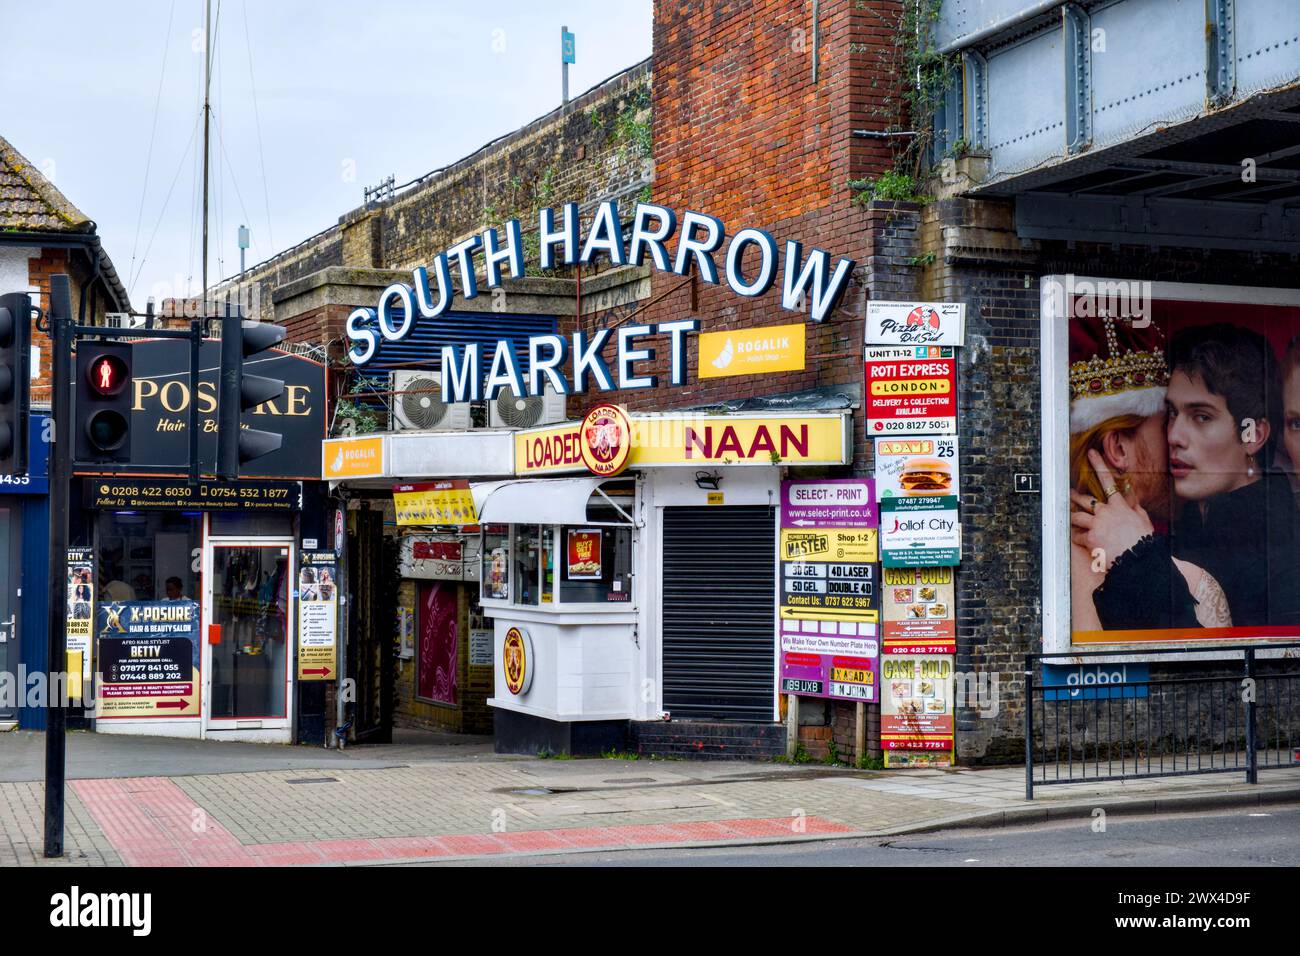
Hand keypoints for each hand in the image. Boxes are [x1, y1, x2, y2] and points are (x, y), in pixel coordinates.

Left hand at [1069, 451, 1153, 568]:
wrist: (1140, 559)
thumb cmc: (1144, 542)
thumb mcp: (1143, 521)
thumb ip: (1136, 509)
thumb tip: (1133, 501)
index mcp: (1120, 506)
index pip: (1108, 481)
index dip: (1099, 465)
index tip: (1091, 453)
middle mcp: (1106, 512)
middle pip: (1085, 499)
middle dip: (1074, 496)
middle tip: (1068, 493)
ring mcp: (1097, 524)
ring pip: (1077, 516)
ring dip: (1072, 518)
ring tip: (1067, 517)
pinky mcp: (1090, 537)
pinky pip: (1078, 536)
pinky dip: (1077, 538)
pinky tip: (1080, 541)